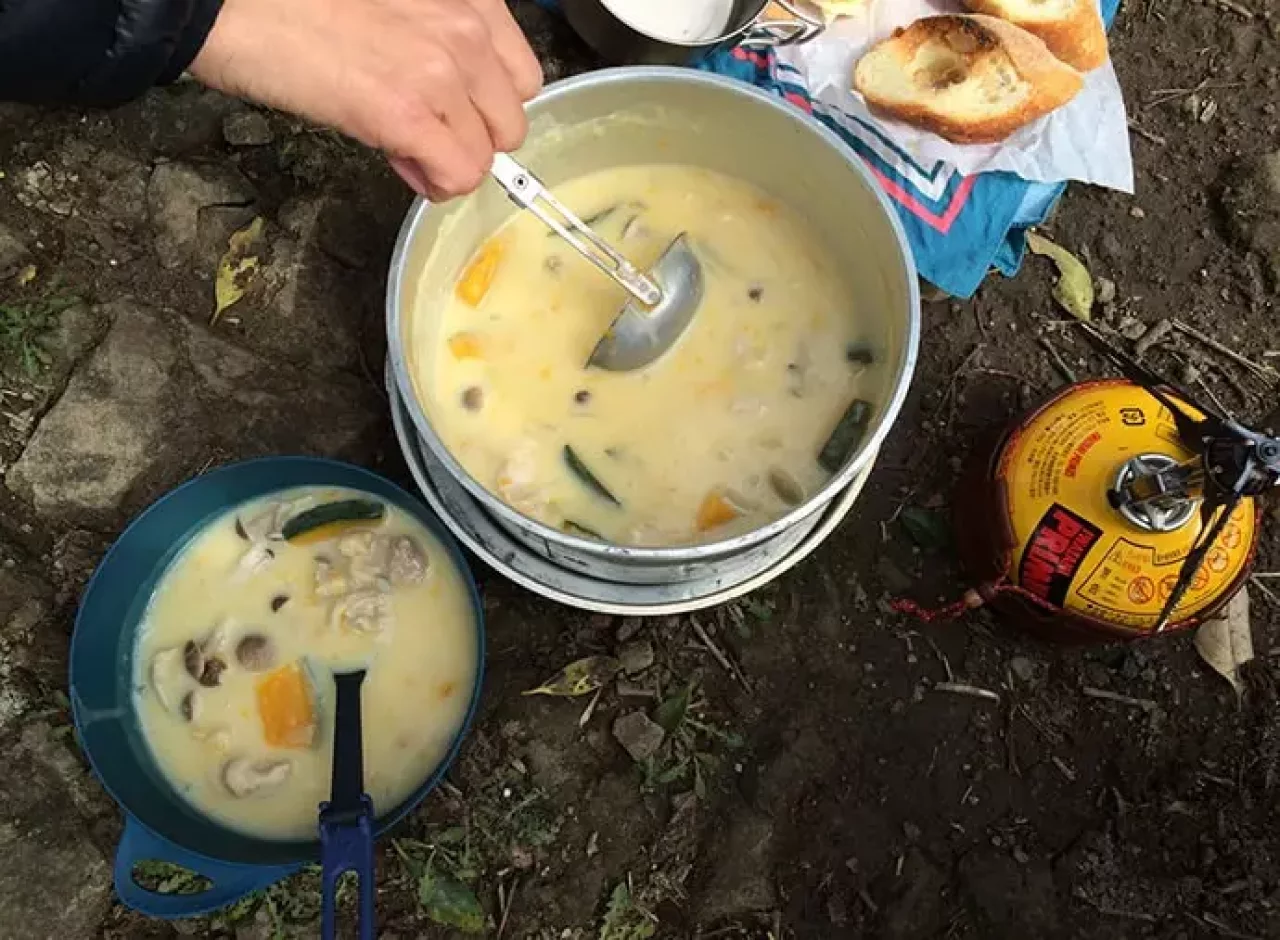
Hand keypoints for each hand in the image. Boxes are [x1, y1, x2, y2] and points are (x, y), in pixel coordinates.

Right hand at [190, 0, 542, 198]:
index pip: (522, 77)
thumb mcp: (397, 4)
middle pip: (510, 122)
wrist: (237, 4)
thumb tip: (454, 103)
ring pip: (487, 156)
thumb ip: (439, 39)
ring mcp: (440, 72)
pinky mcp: (407, 114)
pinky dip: (434, 182)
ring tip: (401, 142)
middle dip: (469, 136)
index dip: (484, 104)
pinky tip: (398, 160)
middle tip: (420, 130)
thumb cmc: (302, 0)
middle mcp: (467, 30)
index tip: (448, 108)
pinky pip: (458, 176)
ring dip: (448, 161)